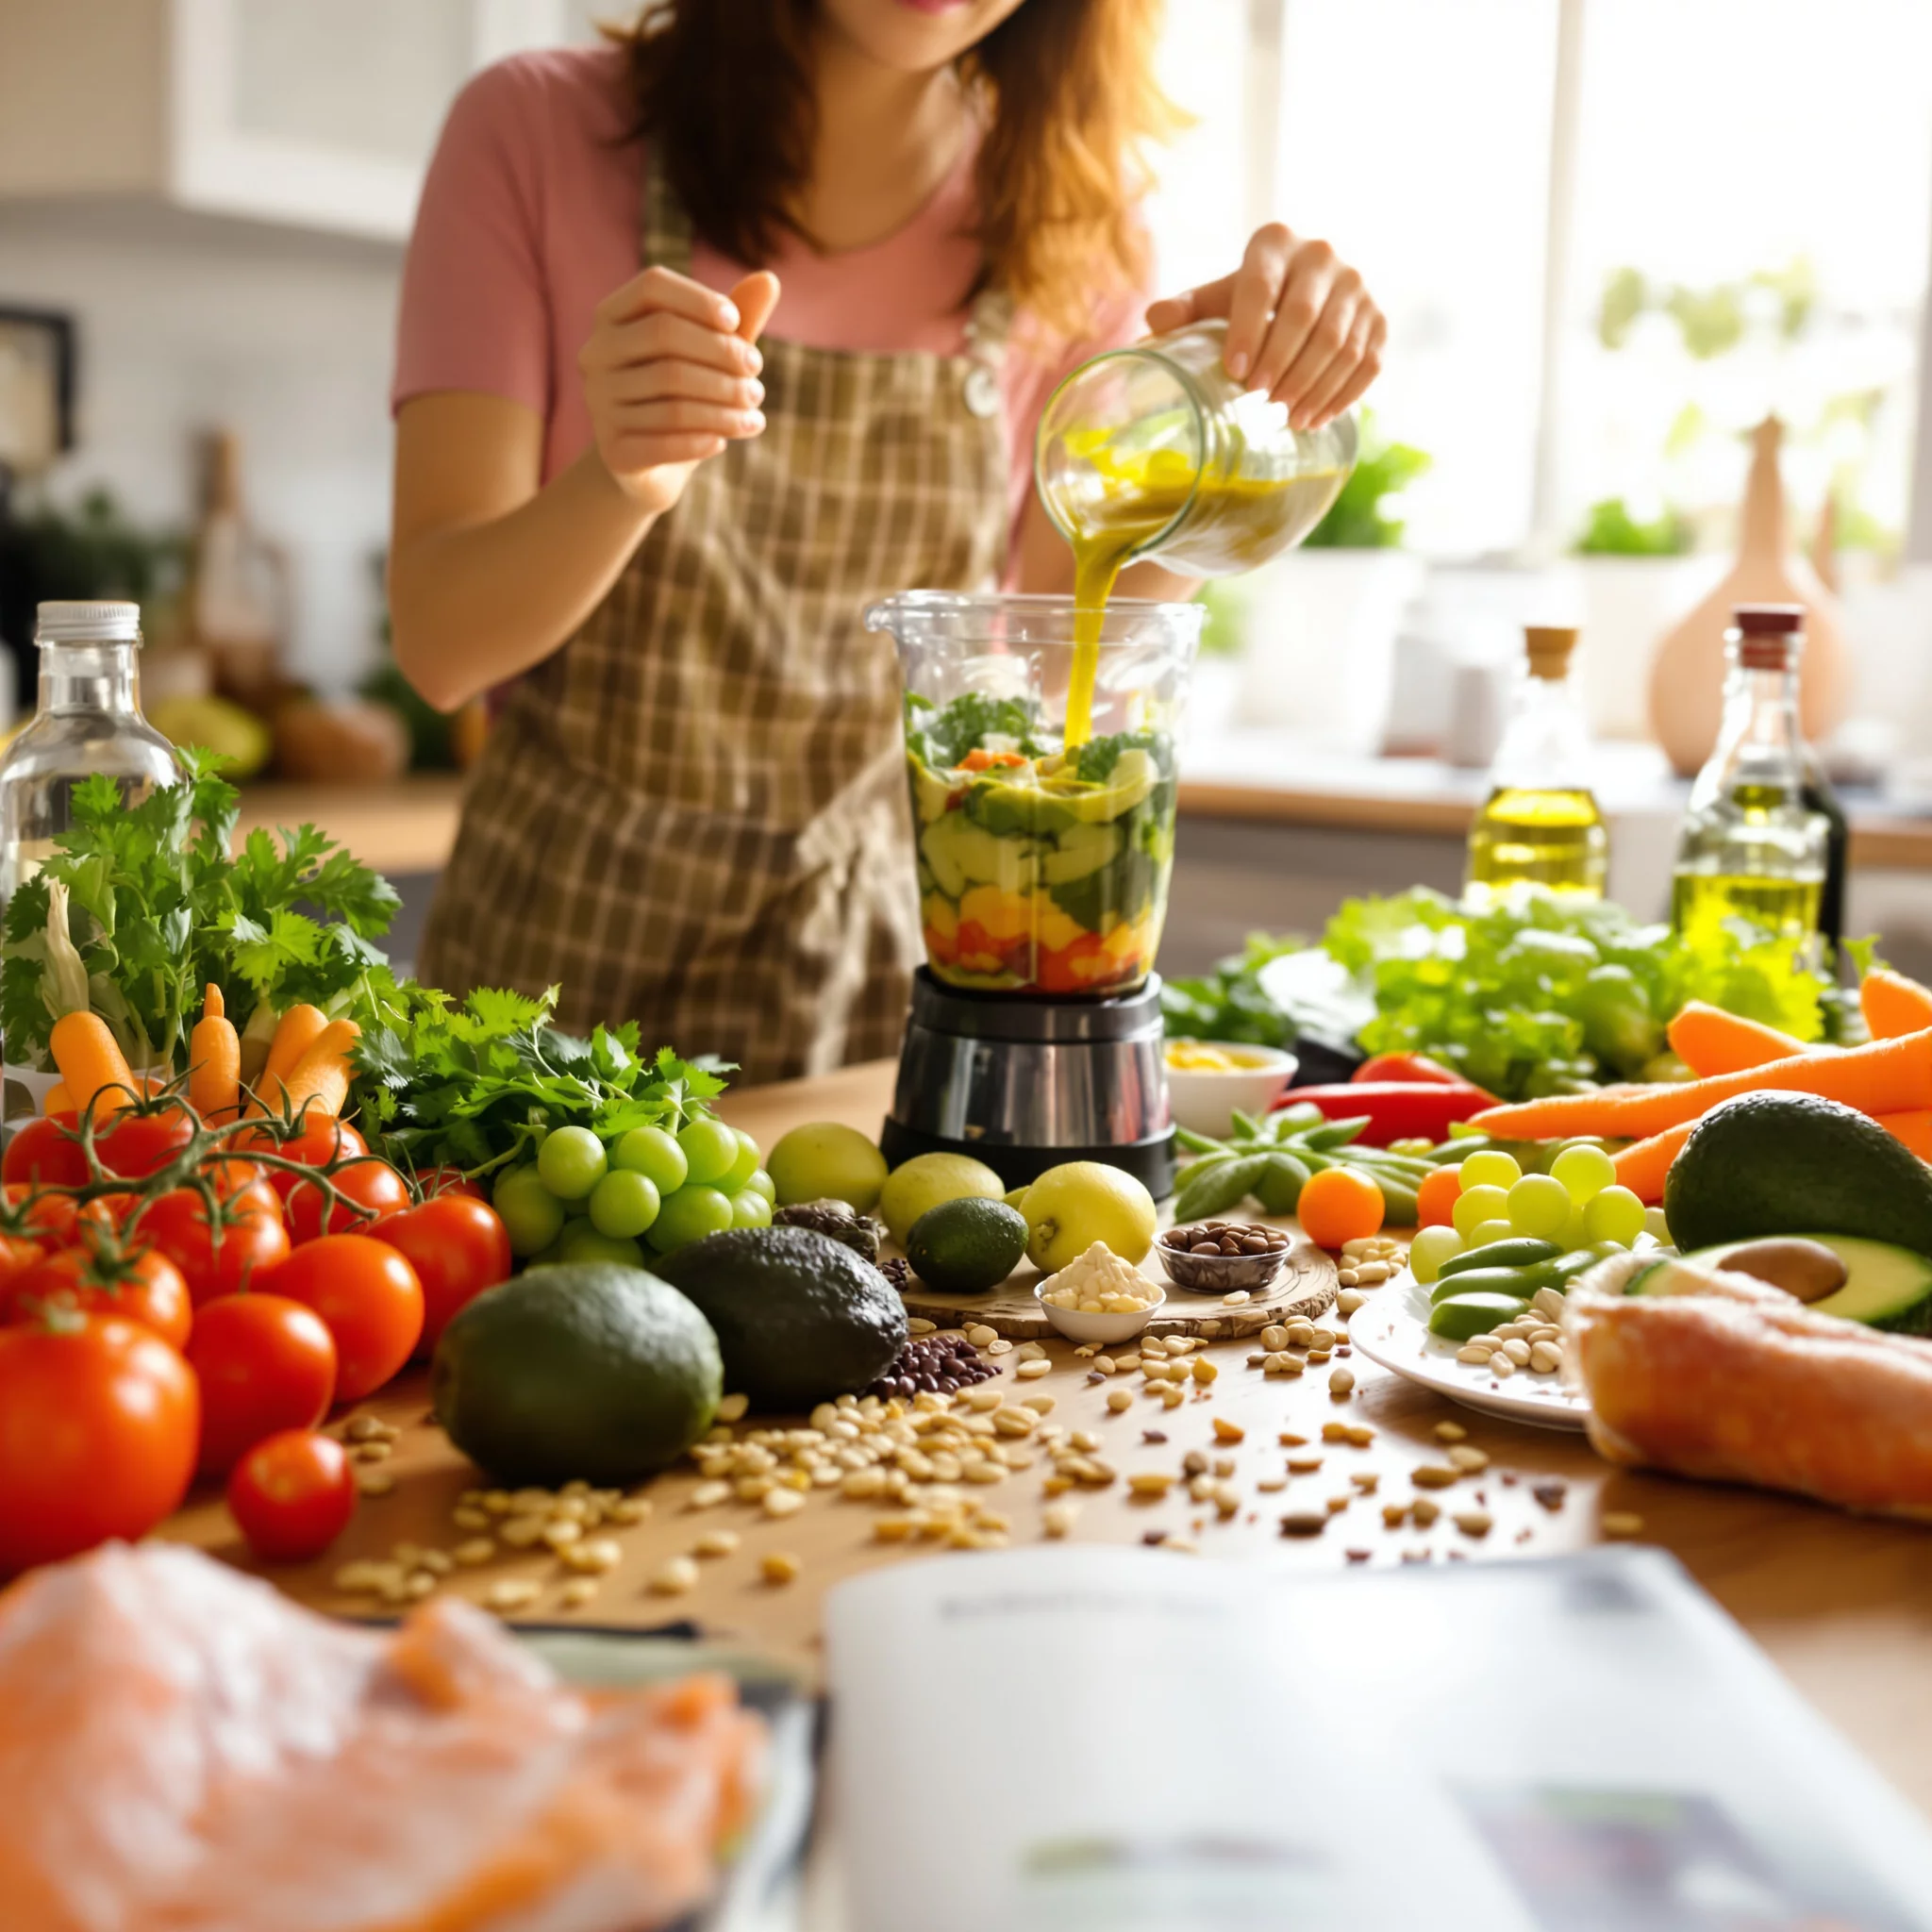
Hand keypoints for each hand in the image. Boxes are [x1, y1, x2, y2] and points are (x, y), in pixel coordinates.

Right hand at [579, 266, 780, 513]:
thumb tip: (770, 279)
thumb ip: (737, 317)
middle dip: (721, 354)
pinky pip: (664, 442)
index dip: (699, 299)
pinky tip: (726, 441)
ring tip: (755, 416)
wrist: (650, 463)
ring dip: (724, 407)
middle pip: (663, 335)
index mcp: (612, 317)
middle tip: (757, 379)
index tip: (736, 323)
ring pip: (672, 396)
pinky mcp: (613, 451)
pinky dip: (702, 441)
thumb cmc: (684, 392)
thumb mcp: (711, 352)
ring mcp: (599, 403)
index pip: (652, 287)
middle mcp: (596, 354)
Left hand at [1145, 225, 1384, 429]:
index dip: (1247, 332)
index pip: (1260, 287)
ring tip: (1288, 418)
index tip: (1235, 373)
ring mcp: (1357, 287)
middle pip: (1303, 318)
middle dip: (1282, 364)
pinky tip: (1317, 420)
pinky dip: (1343, 395)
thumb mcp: (1217, 297)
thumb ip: (1185, 309)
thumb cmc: (1251, 299)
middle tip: (1261, 400)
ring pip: (1339, 343)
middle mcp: (1322, 256)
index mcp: (1275, 243)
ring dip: (1313, 386)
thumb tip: (1152, 323)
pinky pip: (1368, 362)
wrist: (1307, 289)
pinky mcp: (1379, 318)